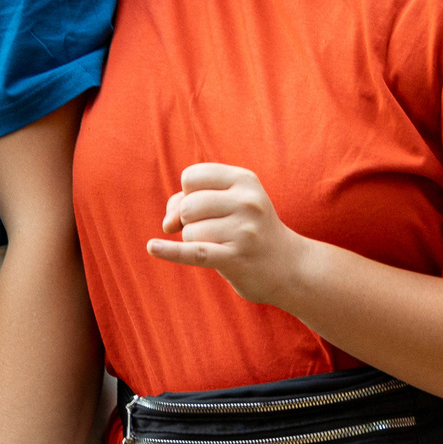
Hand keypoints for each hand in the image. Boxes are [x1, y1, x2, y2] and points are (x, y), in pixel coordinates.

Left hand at [148, 163, 310, 308]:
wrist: (289, 267)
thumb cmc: (250, 229)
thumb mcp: (229, 203)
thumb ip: (190, 201)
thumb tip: (167, 224)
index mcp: (245, 179)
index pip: (191, 177)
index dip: (188, 194)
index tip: (204, 208)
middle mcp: (247, 202)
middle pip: (187, 206)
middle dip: (189, 221)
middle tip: (214, 231)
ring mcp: (243, 231)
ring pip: (190, 232)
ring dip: (196, 242)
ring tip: (222, 246)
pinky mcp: (236, 258)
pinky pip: (194, 252)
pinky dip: (170, 251)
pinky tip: (153, 248)